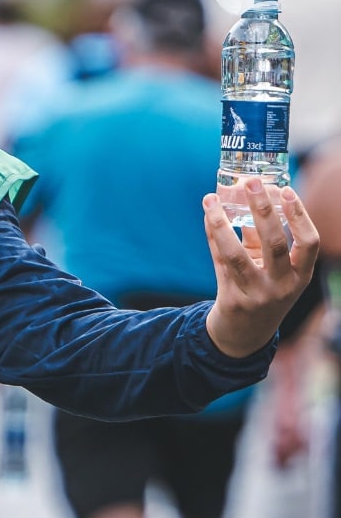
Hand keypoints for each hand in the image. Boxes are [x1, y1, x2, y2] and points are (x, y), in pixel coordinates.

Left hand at [203, 179, 319, 358]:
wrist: (244, 335)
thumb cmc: (261, 289)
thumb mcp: (270, 266)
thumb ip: (258, 235)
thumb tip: (242, 194)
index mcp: (300, 276)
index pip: (309, 243)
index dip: (299, 216)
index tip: (286, 190)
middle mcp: (283, 286)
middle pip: (275, 243)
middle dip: (263, 210)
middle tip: (251, 182)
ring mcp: (258, 295)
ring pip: (237, 254)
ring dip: (221, 223)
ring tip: (211, 199)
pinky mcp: (233, 300)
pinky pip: (220, 261)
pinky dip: (213, 235)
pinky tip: (208, 214)